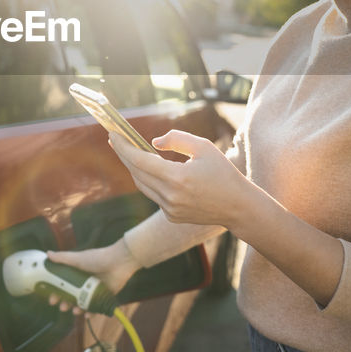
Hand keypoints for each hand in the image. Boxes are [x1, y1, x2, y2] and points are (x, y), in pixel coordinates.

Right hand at [44, 240, 139, 315]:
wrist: (119, 262)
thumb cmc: (98, 258)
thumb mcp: (78, 258)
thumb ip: (63, 258)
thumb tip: (47, 254)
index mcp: (77, 274)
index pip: (63, 286)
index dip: (56, 293)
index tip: (51, 299)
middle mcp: (84, 283)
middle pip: (71, 297)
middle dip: (65, 303)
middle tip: (62, 307)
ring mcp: (94, 291)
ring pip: (82, 304)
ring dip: (77, 309)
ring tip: (75, 311)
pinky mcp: (103, 297)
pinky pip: (95, 308)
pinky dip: (91, 313)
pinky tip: (87, 315)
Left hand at [110, 130, 252, 228]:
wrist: (238, 207)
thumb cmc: (223, 173)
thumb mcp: (203, 147)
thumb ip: (176, 139)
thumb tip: (153, 143)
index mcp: (178, 177)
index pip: (140, 160)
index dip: (123, 146)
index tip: (112, 134)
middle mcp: (170, 196)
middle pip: (136, 172)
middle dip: (123, 154)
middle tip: (115, 140)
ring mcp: (170, 209)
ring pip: (142, 185)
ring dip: (133, 168)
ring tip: (128, 152)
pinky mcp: (171, 216)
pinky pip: (153, 195)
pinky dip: (148, 181)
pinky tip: (148, 169)